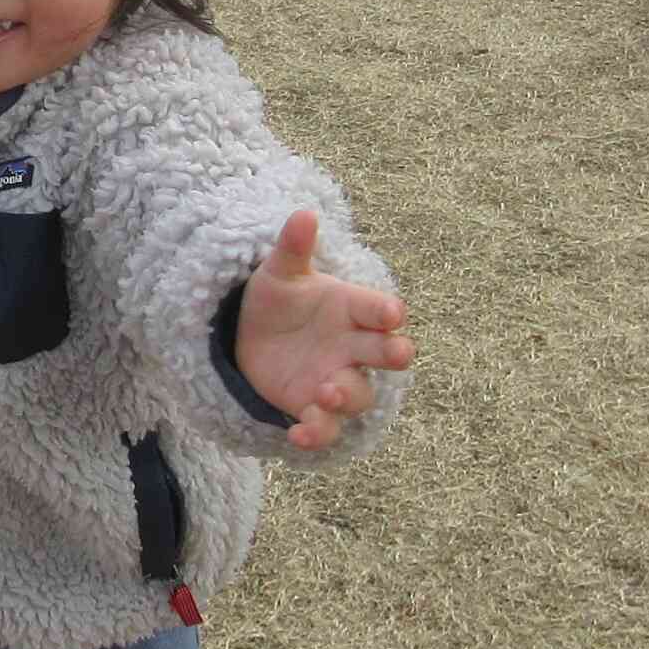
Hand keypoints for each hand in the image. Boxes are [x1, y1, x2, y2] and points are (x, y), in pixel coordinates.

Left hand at [232, 210, 412, 452]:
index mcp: (351, 308)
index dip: (387, 312)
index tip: (393, 314)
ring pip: (358, 395)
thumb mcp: (280, 272)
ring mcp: (337, 378)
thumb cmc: (280, 299)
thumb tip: (303, 214)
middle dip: (393, 354)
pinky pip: (324, 426)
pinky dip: (315, 433)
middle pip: (384, 354)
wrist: (252, 335)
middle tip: (396, 352)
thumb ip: (293, 248)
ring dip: (348, 396)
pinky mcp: (313, 407)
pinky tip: (297, 434)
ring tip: (326, 391)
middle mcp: (353, 346)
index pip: (378, 309)